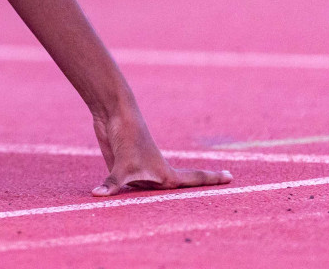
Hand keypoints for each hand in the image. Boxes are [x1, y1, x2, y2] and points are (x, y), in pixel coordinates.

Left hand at [91, 109, 231, 196]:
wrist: (113, 114)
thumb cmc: (127, 138)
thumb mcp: (122, 166)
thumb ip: (113, 184)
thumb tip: (96, 195)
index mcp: (165, 174)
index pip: (195, 180)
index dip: (212, 180)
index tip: (231, 177)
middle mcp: (155, 174)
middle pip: (174, 193)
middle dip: (186, 200)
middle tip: (209, 207)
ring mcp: (139, 172)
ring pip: (147, 193)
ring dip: (153, 202)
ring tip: (167, 214)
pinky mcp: (121, 168)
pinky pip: (124, 188)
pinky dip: (121, 195)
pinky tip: (115, 201)